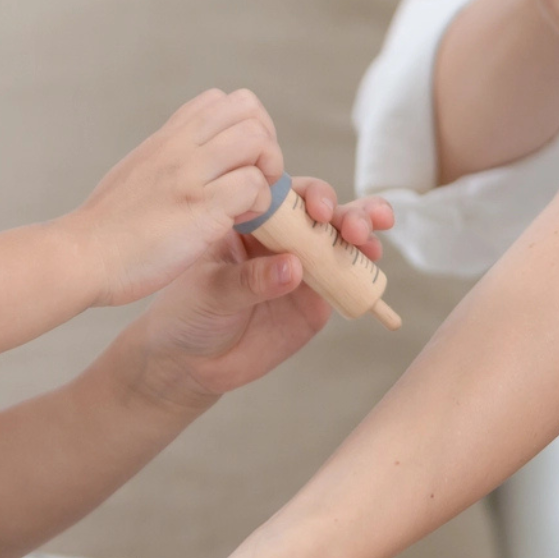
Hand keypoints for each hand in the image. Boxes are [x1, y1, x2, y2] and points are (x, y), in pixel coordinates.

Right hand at [71, 89, 283, 305]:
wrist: (82, 256)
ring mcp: (190, 174)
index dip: (242, 125)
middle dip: (265, 141)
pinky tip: (239, 223)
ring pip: (256, 140)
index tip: (238, 161)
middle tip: (256, 178)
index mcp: (166, 138)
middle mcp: (180, 147)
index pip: (220, 100)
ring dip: (267, 171)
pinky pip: (253, 186)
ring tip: (252, 201)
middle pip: (248, 108)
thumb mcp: (137, 171)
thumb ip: (167, 156)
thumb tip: (190, 149)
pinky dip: (258, 205)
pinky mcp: (201, 207)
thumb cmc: (109, 226)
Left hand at [132, 180, 396, 406]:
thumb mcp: (208, 293)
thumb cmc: (186, 315)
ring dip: (361, 229)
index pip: (283, 193)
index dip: (307, 194)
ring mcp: (302, 263)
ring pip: (339, 237)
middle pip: (320, 210)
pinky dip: (363, 266)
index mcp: (248, 218)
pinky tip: (372, 263)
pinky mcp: (316, 296)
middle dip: (343, 211)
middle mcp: (279, 234)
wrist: (191, 364)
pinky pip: (345, 276)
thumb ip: (249, 281)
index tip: (318, 209)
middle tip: (354, 227)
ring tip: (367, 240)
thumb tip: (294, 268)